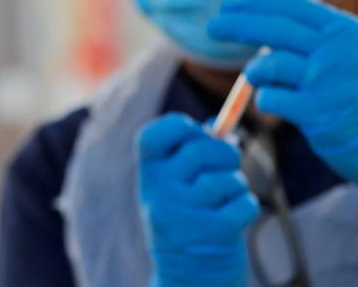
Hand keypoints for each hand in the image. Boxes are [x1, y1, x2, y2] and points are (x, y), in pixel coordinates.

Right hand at [137, 113, 258, 286]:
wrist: (187, 276)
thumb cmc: (186, 217)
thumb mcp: (175, 184)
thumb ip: (191, 151)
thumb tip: (219, 122)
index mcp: (147, 174)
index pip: (153, 136)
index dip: (178, 125)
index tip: (193, 131)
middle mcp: (159, 192)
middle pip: (201, 150)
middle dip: (225, 152)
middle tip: (226, 161)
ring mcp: (185, 214)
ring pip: (228, 178)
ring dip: (237, 183)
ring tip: (227, 196)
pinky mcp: (214, 233)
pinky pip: (245, 202)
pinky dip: (247, 206)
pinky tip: (234, 216)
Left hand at [208, 0, 357, 181]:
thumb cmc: (355, 79)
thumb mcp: (341, 40)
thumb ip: (308, 11)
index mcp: (341, 29)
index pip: (290, 8)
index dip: (255, 4)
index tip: (229, 6)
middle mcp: (335, 51)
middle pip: (274, 31)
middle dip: (236, 26)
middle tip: (212, 27)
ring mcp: (326, 82)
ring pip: (268, 65)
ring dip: (256, 70)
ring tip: (259, 76)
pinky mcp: (316, 113)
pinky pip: (270, 98)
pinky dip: (266, 98)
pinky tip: (278, 102)